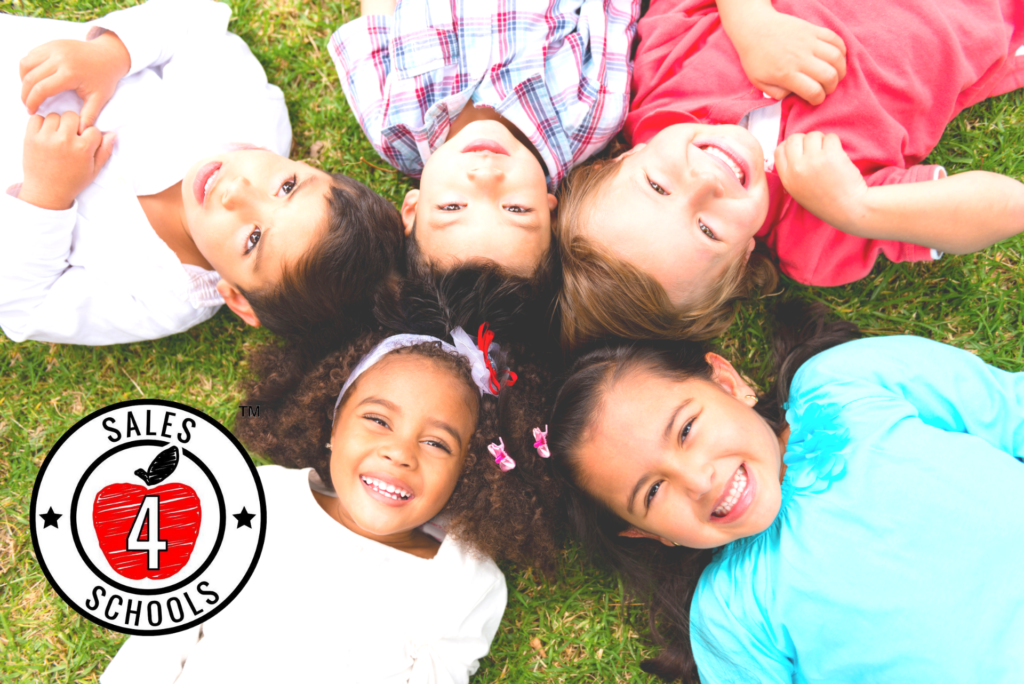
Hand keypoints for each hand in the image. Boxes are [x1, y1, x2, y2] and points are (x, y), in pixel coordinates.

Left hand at [19, 112, 115, 210]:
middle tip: (70, 137)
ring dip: (57, 124)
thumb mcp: (93, 170)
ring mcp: (46, 138)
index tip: (84, 144)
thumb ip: (104, 151)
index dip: (90, 136)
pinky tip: (45, 135)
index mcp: (83, 148)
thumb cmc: (72, 182)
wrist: (47, 193)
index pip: (92, 128)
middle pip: (72, 116)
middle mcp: (65, 140)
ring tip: (57, 137)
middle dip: (73, 125)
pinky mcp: (31, 137)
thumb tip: (112, 134)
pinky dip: (40, 124)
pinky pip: (36, 118)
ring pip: (54, 116)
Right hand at [20, 31, 130, 132]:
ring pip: (26, 64)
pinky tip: (34, 79)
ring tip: (30, 92)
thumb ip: (88, 116)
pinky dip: (27, 68)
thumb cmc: (104, 79)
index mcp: (70, 73)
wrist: (109, 55)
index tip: (31, 112)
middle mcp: (59, 57)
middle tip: (28, 105)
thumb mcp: (99, 99)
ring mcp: (54, 47)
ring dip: (23, 79)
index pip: (41, 89)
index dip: (32, 102)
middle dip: (25, 93)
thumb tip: (80, 132)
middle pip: (30, 77)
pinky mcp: (52, 43)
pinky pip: (31, 55)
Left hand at [725, 8, 845, 104]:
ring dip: (840, 70)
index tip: (815, 99)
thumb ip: (777, 94)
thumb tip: (794, 95)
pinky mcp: (812, 29)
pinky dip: (841, 50)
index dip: (818, 99)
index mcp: (786, 73)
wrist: (753, 28)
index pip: (813, 91)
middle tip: (826, 88)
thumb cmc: (755, 57)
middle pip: (829, 76)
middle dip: (831, 87)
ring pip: (836, 58)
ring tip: (835, 74)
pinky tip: (836, 58)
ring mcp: (808, 42)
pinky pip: (836, 39)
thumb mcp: (759, 82)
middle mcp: (800, 58)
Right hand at [774, 132, 866, 228]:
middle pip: (794, 138)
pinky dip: (835, 143)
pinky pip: (830, 137)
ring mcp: (813, 160)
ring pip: (813, 135)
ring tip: (829, 155)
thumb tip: (791, 150)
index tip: (801, 149)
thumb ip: (792, 172)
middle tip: (817, 151)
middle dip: (806, 140)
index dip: (790, 146)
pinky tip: (839, 156)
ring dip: (822, 141)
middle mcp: (797, 168)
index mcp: (787, 178)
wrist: (848, 209)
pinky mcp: (830, 155)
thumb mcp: (798, 191)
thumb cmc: (826, 201)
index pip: (779, 150)